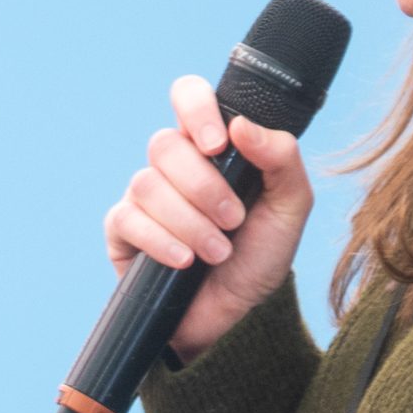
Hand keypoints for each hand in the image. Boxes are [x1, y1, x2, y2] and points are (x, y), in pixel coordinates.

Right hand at [102, 77, 312, 359]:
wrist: (237, 317)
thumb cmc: (261, 257)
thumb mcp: (290, 208)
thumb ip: (282, 159)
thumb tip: (242, 125)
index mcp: (211, 147)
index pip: (188, 96)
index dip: (196, 109)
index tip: (219, 145)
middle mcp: (172, 166)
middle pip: (165, 145)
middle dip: (204, 187)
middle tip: (234, 220)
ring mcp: (144, 198)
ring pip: (147, 184)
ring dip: (189, 222)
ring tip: (218, 252)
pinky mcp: (122, 232)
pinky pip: (128, 220)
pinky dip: (162, 242)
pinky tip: (185, 262)